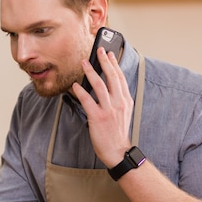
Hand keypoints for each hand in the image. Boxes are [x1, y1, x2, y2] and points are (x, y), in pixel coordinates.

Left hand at [72, 47, 132, 167]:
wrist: (117, 151)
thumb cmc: (117, 132)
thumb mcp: (124, 112)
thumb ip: (118, 98)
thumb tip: (108, 85)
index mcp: (126, 101)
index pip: (120, 78)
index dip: (114, 64)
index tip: (109, 53)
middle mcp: (119, 103)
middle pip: (112, 77)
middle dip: (104, 61)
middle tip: (98, 50)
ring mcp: (109, 110)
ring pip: (99, 86)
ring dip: (91, 72)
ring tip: (84, 63)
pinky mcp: (98, 118)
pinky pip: (88, 101)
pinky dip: (81, 91)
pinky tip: (75, 85)